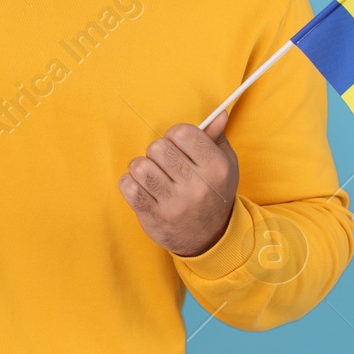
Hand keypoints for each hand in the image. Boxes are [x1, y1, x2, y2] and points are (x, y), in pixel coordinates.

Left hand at [118, 110, 238, 256]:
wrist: (210, 239)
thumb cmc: (214, 193)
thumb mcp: (225, 166)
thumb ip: (217, 138)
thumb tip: (219, 114)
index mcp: (216, 169)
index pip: (183, 133)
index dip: (175, 135)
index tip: (177, 145)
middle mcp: (197, 187)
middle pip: (158, 147)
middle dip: (158, 151)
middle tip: (164, 162)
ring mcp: (174, 204)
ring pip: (140, 167)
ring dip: (141, 167)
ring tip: (151, 174)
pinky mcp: (153, 218)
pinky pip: (128, 187)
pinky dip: (129, 182)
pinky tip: (141, 186)